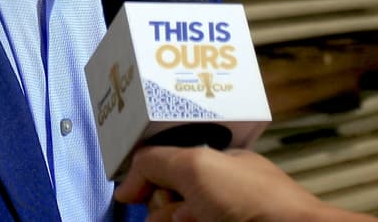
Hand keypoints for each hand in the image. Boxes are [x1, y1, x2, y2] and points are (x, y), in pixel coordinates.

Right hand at [114, 146, 377, 221]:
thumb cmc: (253, 199)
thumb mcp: (196, 165)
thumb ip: (155, 162)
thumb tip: (125, 187)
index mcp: (214, 166)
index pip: (164, 166)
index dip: (146, 179)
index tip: (131, 195)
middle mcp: (213, 195)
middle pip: (163, 202)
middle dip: (162, 209)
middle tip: (184, 214)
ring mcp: (215, 218)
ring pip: (170, 220)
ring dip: (169, 220)